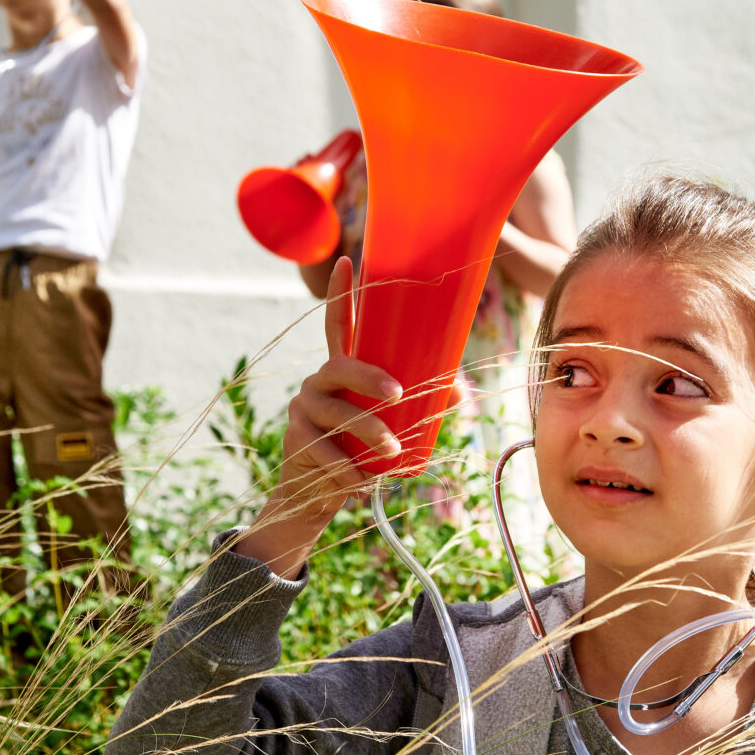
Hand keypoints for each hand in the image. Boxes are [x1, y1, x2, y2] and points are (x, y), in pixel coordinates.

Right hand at [238, 259, 401, 573]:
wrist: (320, 495)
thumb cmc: (362, 450)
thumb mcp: (391, 424)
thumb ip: (421, 404)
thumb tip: (460, 392)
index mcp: (342, 370)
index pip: (338, 323)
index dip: (342, 292)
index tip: (349, 259)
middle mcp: (319, 381)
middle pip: (339, 365)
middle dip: (369, 377)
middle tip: (398, 394)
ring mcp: (304, 407)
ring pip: (336, 411)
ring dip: (367, 431)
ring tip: (392, 452)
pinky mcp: (295, 437)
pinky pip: (323, 450)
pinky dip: (349, 469)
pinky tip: (364, 482)